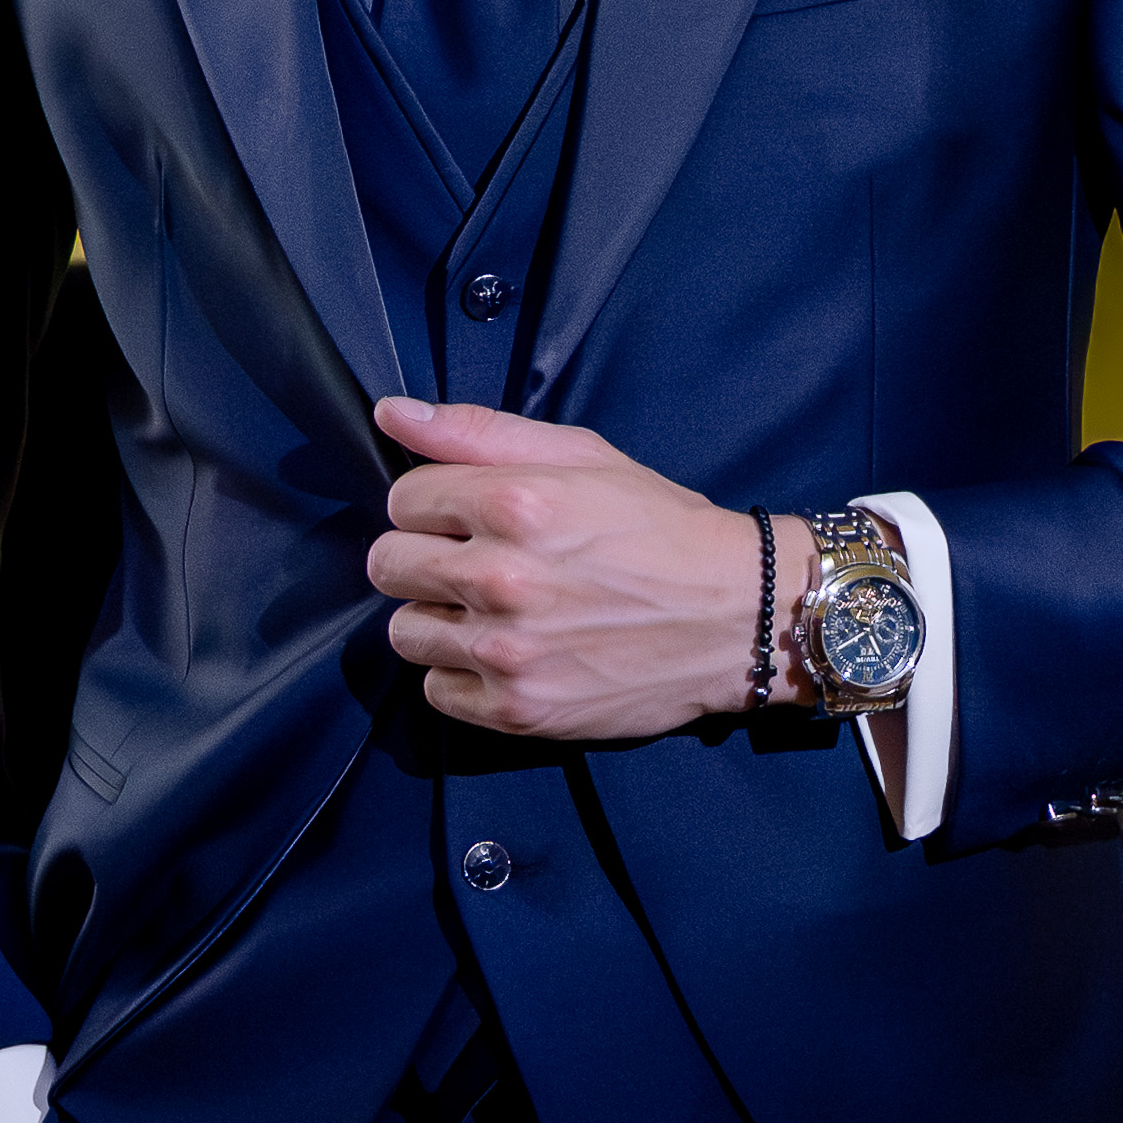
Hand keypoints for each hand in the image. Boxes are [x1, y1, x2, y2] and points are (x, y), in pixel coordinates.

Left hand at [367, 398, 762, 737]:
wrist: (735, 617)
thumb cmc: (661, 529)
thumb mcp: (582, 456)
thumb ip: (477, 432)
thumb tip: (390, 413)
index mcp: (514, 504)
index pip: (402, 499)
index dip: (434, 504)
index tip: (471, 516)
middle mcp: (501, 578)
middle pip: (387, 565)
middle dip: (424, 557)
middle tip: (477, 561)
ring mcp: (506, 651)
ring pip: (405, 631)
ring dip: (440, 618)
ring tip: (496, 609)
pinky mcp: (516, 709)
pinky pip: (435, 689)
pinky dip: (463, 673)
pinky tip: (510, 652)